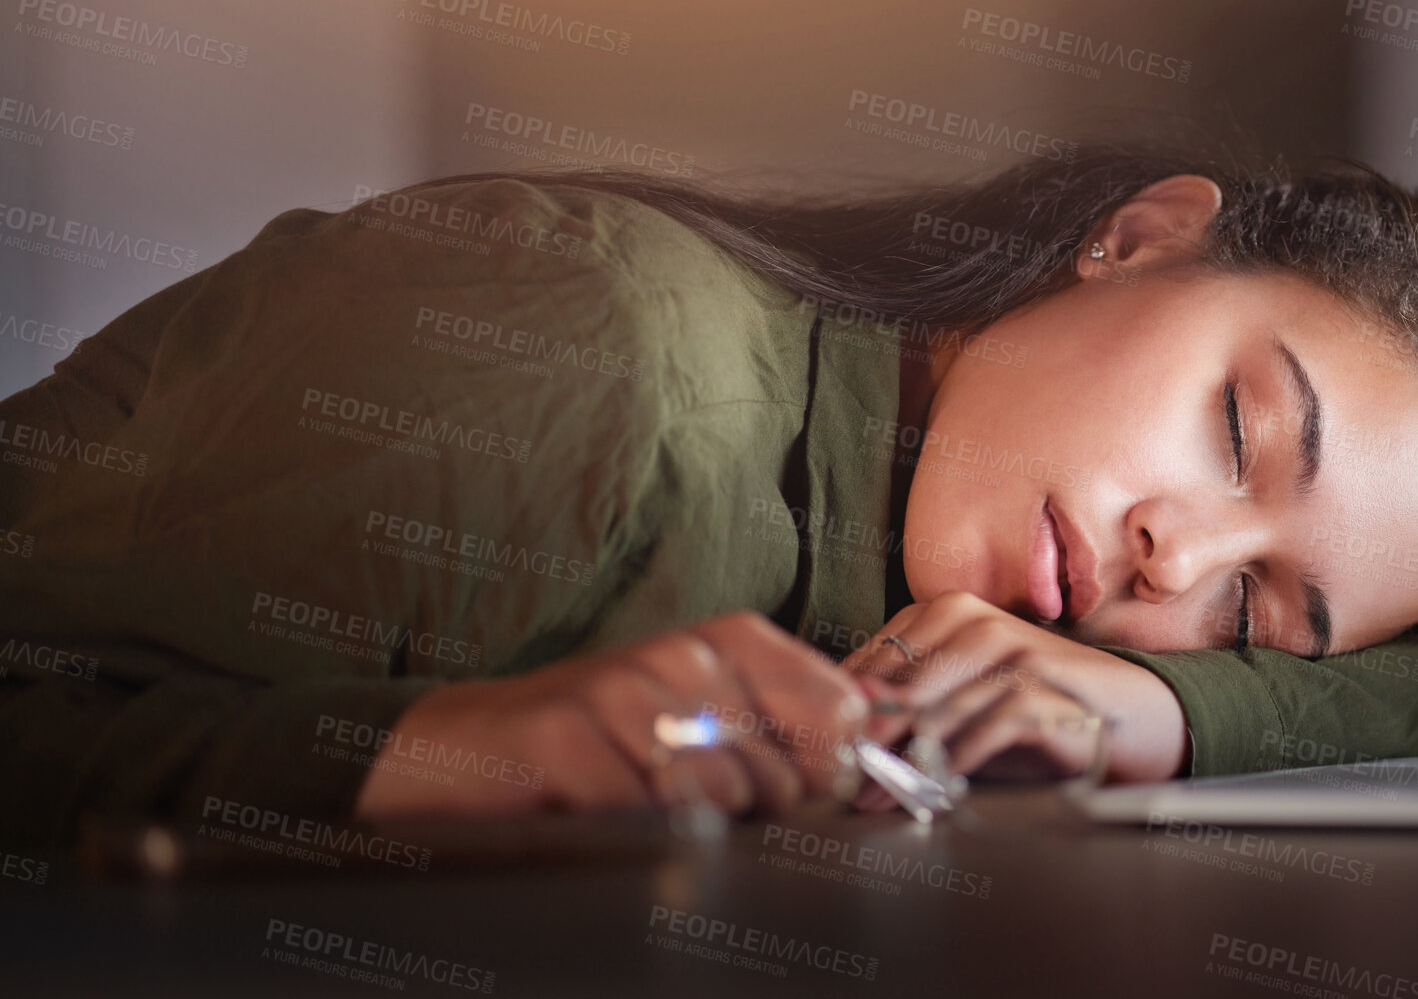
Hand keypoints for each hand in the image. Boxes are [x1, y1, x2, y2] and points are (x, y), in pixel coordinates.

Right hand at [353, 611, 867, 819]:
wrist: (469, 746)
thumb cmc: (604, 741)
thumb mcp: (709, 722)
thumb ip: (796, 727)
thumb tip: (891, 727)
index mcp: (731, 642)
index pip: (838, 713)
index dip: (829, 776)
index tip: (801, 801)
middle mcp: (681, 652)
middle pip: (779, 776)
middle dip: (751, 820)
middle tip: (690, 813)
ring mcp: (619, 687)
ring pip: (715, 797)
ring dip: (686, 830)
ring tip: (642, 811)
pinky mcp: (560, 731)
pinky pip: (640, 813)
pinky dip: (629, 833)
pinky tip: (602, 816)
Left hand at [840, 592, 1186, 788]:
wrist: (1131, 718)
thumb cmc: (1037, 712)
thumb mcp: (964, 704)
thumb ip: (910, 706)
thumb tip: (842, 731)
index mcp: (946, 613)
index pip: (875, 657)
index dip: (847, 706)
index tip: (824, 750)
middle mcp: (976, 621)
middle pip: (900, 683)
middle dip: (868, 738)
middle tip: (841, 782)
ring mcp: (1012, 649)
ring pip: (936, 705)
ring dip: (903, 758)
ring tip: (877, 796)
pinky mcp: (1044, 684)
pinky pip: (987, 724)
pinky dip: (959, 760)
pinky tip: (939, 788)